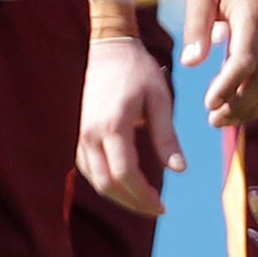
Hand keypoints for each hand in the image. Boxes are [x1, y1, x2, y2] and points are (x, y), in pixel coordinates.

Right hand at [78, 20, 180, 212]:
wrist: (106, 47)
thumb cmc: (137, 70)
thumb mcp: (159, 98)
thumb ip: (167, 136)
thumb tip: (179, 170)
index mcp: (112, 126)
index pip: (125, 174)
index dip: (143, 196)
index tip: (163, 206)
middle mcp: (90, 134)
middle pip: (107, 185)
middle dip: (132, 202)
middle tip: (157, 208)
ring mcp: (79, 135)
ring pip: (95, 180)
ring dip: (119, 196)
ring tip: (145, 200)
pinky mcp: (77, 134)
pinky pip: (88, 169)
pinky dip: (107, 182)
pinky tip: (126, 184)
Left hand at [181, 0, 257, 127]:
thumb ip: (194, 26)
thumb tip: (190, 64)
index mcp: (256, 11)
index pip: (246, 60)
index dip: (228, 87)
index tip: (208, 104)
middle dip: (240, 107)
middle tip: (214, 120)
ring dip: (256, 108)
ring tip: (228, 117)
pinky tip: (248, 104)